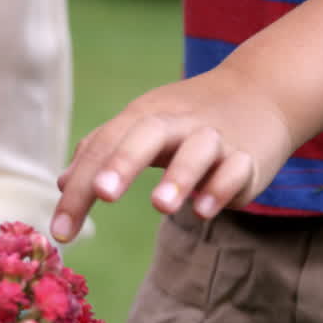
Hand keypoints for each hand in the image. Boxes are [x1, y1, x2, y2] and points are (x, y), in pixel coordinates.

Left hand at [51, 65, 296, 241]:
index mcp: (143, 116)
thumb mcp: (142, 125)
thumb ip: (102, 151)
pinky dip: (222, 188)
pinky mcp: (249, 156)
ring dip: (179, 177)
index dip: (79, 189)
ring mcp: (215, 137)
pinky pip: (236, 169)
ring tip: (160, 206)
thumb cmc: (187, 119)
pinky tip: (205, 210)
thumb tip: (62, 183)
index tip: (60, 231)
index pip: (103, 148)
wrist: (262, 92)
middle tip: (102, 194)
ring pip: (197, 150)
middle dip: (123, 162)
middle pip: (147, 135)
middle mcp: (177, 122)